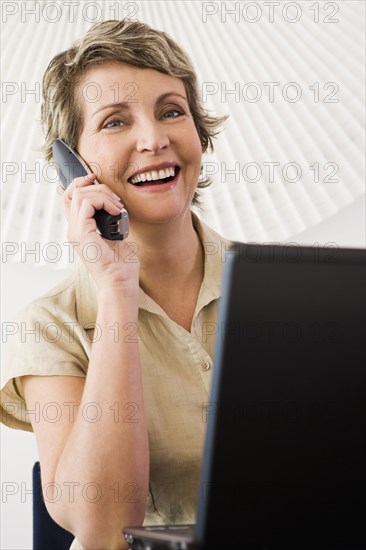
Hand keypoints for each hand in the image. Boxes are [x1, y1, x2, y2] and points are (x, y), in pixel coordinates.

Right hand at [62, 174, 138, 294]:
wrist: (120, 282)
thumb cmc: (121, 265)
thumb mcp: (116, 236)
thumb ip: (109, 220)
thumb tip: (114, 203)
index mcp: (79, 231)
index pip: (70, 199)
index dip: (80, 184)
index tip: (96, 179)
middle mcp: (73, 230)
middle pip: (72, 192)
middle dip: (96, 187)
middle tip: (116, 200)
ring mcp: (75, 232)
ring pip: (81, 195)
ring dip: (103, 195)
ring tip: (118, 208)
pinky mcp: (81, 233)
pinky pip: (87, 203)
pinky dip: (104, 201)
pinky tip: (117, 212)